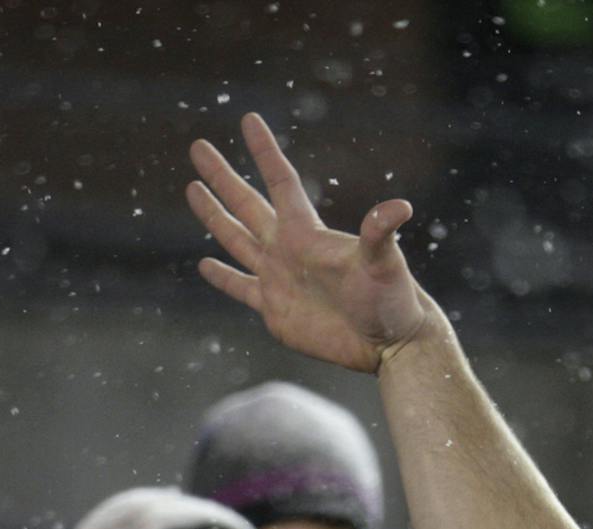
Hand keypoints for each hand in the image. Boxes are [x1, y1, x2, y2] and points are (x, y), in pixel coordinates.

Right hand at [187, 112, 434, 373]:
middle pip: (247, 205)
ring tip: (193, 189)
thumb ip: (380, 234)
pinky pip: (241, 289)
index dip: (265, 152)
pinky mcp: (275, 310)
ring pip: (237, 240)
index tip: (249, 120)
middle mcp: (288, 250)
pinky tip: (205, 264)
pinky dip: (223, 278)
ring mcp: (279, 279)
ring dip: (215, 216)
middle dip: (222, 177)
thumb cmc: (392, 300)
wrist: (390, 345)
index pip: (281, 182)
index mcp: (308, 233)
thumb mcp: (384, 264)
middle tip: (198, 146)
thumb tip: (399, 207)